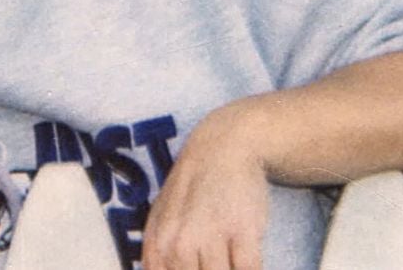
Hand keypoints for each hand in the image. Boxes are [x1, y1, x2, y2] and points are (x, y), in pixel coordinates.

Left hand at [142, 103, 269, 269]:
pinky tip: (247, 260)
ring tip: (229, 256)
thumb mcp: (160, 216)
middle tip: (214, 260)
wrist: (221, 146)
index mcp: (158, 243)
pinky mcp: (244, 231)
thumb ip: (156, 253)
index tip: (197, 266)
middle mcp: (179, 243)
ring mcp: (211, 236)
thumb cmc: (191, 185)